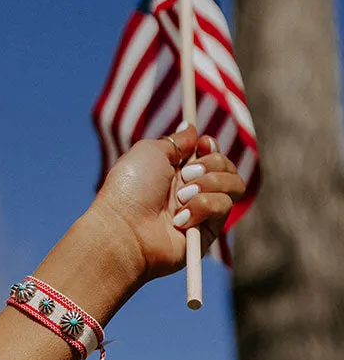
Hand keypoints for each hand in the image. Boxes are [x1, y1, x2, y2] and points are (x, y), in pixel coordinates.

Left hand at [91, 124, 245, 283]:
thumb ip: (176, 141)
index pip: (212, 154)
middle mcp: (193, 191)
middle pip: (228, 167)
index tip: (202, 145)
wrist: (125, 228)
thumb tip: (191, 127)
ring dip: (207, 184)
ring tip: (181, 198)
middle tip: (185, 175)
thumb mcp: (150, 151)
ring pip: (234, 185)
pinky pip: (224, 206)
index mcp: (178, 172)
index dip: (211, 147)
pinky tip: (180, 219)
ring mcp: (203, 212)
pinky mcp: (208, 232)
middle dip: (210, 164)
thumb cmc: (131, 189)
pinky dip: (203, 207)